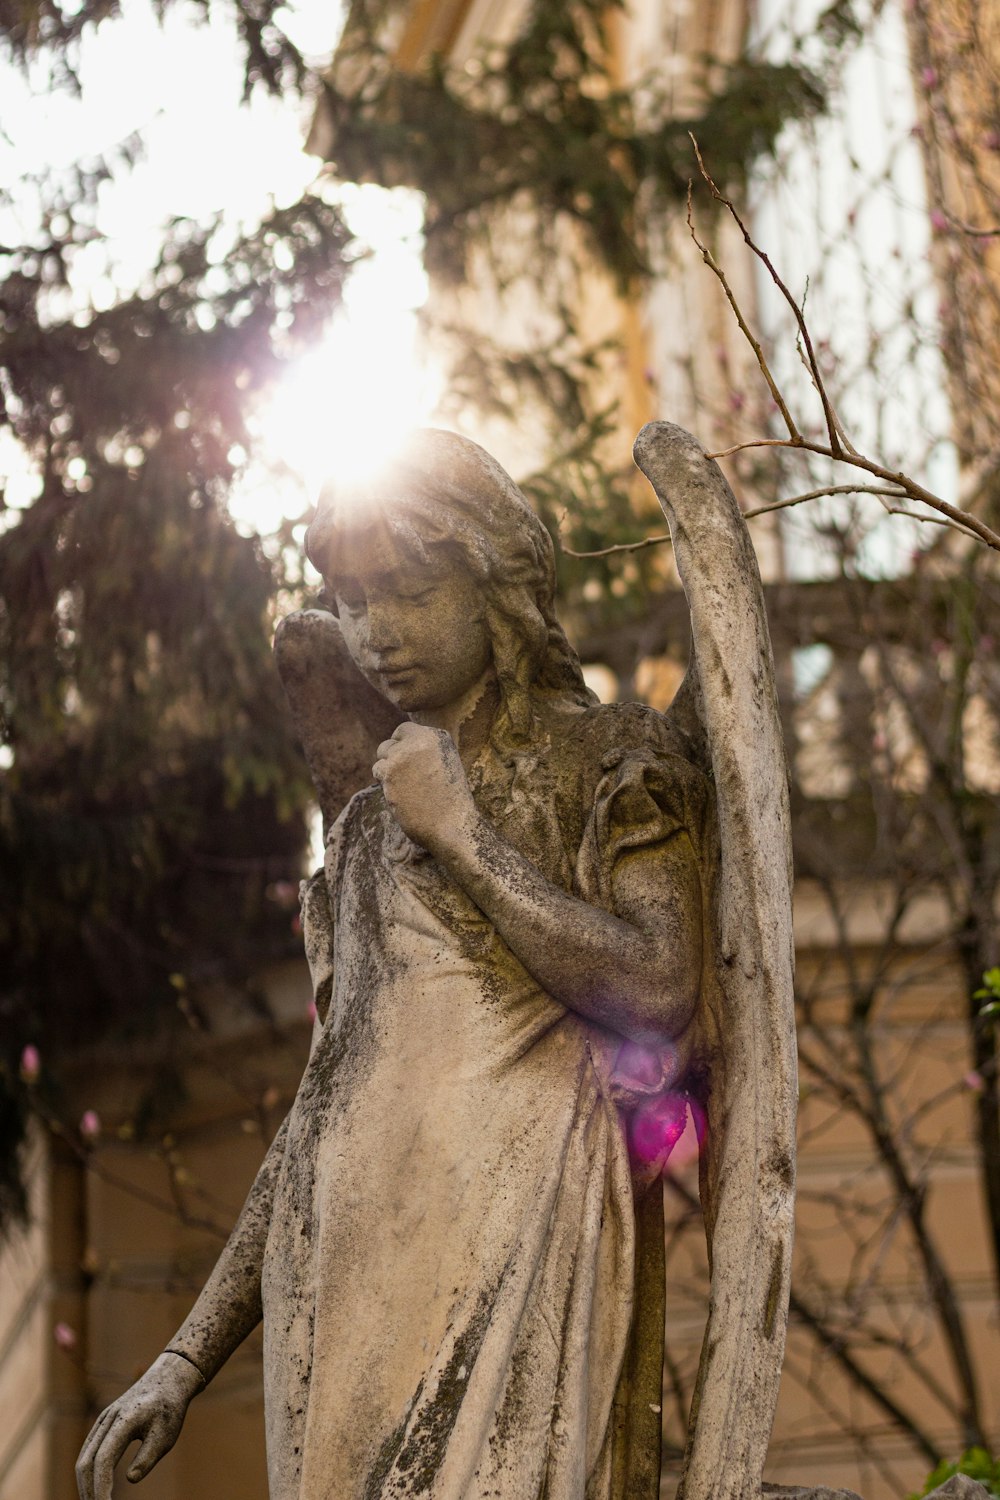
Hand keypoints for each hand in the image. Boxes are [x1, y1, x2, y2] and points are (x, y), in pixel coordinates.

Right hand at [76, 1351, 202, 1499]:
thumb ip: (148, 1457)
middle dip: (88, 1490)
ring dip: (85, 1483)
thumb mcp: (165, 1435)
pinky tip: (95, 1487)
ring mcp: (102, 1420)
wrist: (168, 1379)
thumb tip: (129, 1480)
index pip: (103, 1460)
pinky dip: (88, 1472)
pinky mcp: (103, 1424)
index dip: (101, 1487)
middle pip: (86, 1461)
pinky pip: (88, 1451)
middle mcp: (107, 1419)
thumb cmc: (169, 1408)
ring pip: (84, 1457)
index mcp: (123, 1419)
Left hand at [373, 723, 479, 858]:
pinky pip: (377, 771)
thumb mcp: (446, 764)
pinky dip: (385, 783)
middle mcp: (420, 740)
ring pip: (382, 754)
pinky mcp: (389, 771)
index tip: (404, 759)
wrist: (452, 824)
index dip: (401, 744)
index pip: (405, 729)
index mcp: (438, 736)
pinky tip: (401, 795)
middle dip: (392, 757)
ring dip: (387, 770)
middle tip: (402, 778)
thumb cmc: (450, 800)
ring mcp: (403, 754)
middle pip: (390, 742)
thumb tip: (399, 747)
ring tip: (406, 788)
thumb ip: (425, 751)